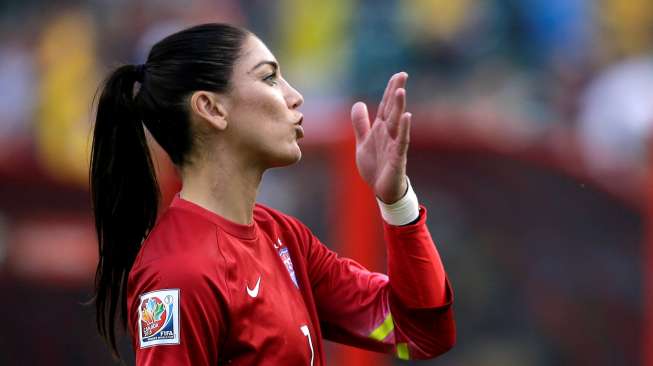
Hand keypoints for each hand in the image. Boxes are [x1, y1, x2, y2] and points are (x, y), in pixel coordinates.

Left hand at [351, 72, 411, 203]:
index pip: (385, 106)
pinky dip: (404, 129)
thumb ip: (361, 123)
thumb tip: (358, 103)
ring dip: (399, 107)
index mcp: (381, 129)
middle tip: (403, 75)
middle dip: (396, 92)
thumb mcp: (363, 142)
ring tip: (401, 91)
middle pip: (393, 109)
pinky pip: (402, 141)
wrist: (382, 189)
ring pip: (397, 122)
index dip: (390, 90)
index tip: (398, 74)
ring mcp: (395, 144)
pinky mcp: (398, 157)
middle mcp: (389, 133)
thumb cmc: (376, 165)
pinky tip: (407, 117)